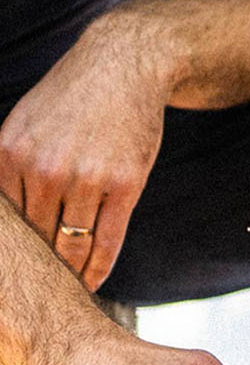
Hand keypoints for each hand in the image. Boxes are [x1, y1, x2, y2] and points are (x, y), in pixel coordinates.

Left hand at [0, 18, 167, 291]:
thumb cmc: (72, 99)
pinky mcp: (124, 184)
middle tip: (39, 298)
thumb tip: (4, 220)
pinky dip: (99, 268)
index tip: (15, 280)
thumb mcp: (24, 124)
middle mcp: (44, 168)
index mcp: (10, 154)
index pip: (6, 222)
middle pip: (36, 238)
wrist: (123, 66)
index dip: (12, 254)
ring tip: (67, 294)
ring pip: (70, 246)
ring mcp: (86, 177)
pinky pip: (107, 240)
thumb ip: (9, 168)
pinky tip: (93, 283)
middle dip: (38, 270)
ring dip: (69, 275)